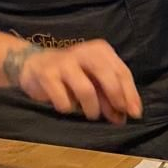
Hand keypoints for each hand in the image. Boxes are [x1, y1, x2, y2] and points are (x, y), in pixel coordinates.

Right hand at [7, 40, 141, 122]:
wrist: (33, 64)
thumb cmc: (71, 74)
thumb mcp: (93, 81)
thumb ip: (109, 96)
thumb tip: (123, 117)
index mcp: (100, 50)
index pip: (122, 72)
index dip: (130, 94)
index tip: (135, 113)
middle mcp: (84, 52)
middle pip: (107, 76)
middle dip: (116, 98)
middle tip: (118, 117)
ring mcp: (64, 62)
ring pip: (86, 90)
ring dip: (92, 108)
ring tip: (92, 115)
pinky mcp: (47, 74)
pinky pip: (63, 99)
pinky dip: (69, 108)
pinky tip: (68, 107)